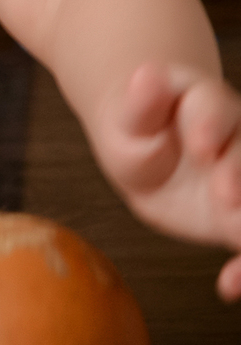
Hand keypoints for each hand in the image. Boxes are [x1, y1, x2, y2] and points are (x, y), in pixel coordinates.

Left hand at [96, 63, 240, 298]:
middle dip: (240, 172)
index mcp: (203, 102)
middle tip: (225, 195)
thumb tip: (146, 75)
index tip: (200, 145)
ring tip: (236, 238)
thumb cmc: (135, 126)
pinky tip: (229, 283)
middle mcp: (234, 138)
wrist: (146, 152)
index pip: (215, 105)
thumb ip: (141, 102)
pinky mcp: (240, 217)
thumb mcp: (128, 115)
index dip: (211, 124)